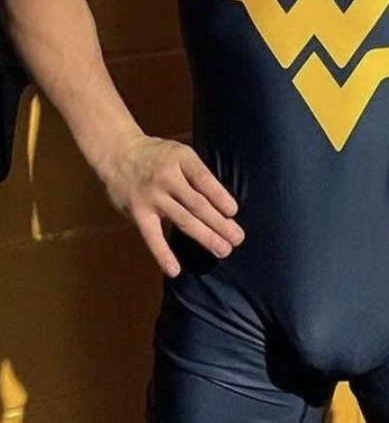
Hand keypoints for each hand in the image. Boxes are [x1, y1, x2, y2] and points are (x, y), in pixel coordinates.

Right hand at [97, 131, 243, 276]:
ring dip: (205, 237)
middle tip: (237, 238)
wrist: (117, 153)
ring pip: (183, 220)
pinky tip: (174, 270)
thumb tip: (225, 200)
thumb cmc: (158, 156)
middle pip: (198, 204)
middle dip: (220, 223)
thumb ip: (197, 172)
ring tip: (223, 250)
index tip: (233, 212)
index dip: (220, 196)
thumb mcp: (180, 152)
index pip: (204, 179)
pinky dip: (162, 254)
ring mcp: (152, 196)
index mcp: (182, 159)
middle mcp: (168, 177)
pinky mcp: (138, 212)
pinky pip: (152, 236)